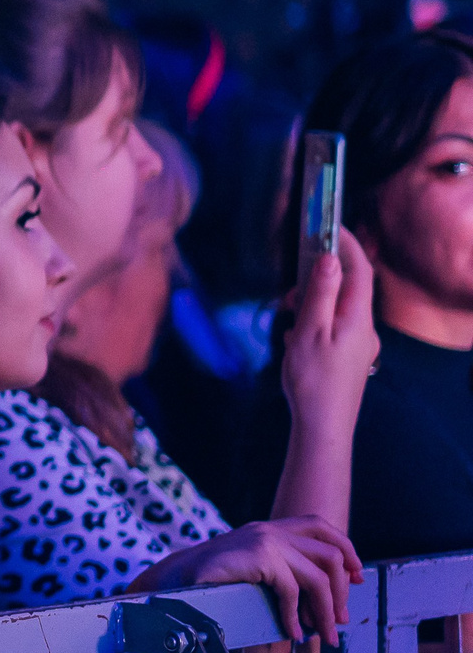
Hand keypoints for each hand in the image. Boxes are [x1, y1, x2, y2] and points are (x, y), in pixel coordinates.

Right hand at [130, 517, 363, 643]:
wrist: (170, 582)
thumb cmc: (210, 585)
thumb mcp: (251, 573)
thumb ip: (281, 574)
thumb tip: (324, 600)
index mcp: (269, 529)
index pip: (322, 527)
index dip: (347, 551)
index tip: (357, 579)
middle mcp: (269, 529)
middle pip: (330, 555)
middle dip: (341, 593)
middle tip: (337, 624)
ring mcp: (264, 540)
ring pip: (319, 575)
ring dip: (325, 610)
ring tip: (324, 636)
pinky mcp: (258, 556)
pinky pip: (292, 590)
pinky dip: (296, 616)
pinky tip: (293, 634)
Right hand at [284, 227, 377, 435]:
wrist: (324, 426)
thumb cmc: (314, 379)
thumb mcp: (310, 332)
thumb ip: (320, 294)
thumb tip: (328, 258)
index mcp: (357, 318)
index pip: (359, 270)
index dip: (347, 245)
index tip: (329, 226)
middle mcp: (365, 328)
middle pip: (349, 288)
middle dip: (321, 276)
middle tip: (292, 284)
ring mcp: (359, 344)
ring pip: (338, 308)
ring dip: (314, 301)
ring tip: (287, 313)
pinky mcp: (349, 357)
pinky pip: (333, 326)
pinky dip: (314, 320)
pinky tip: (294, 336)